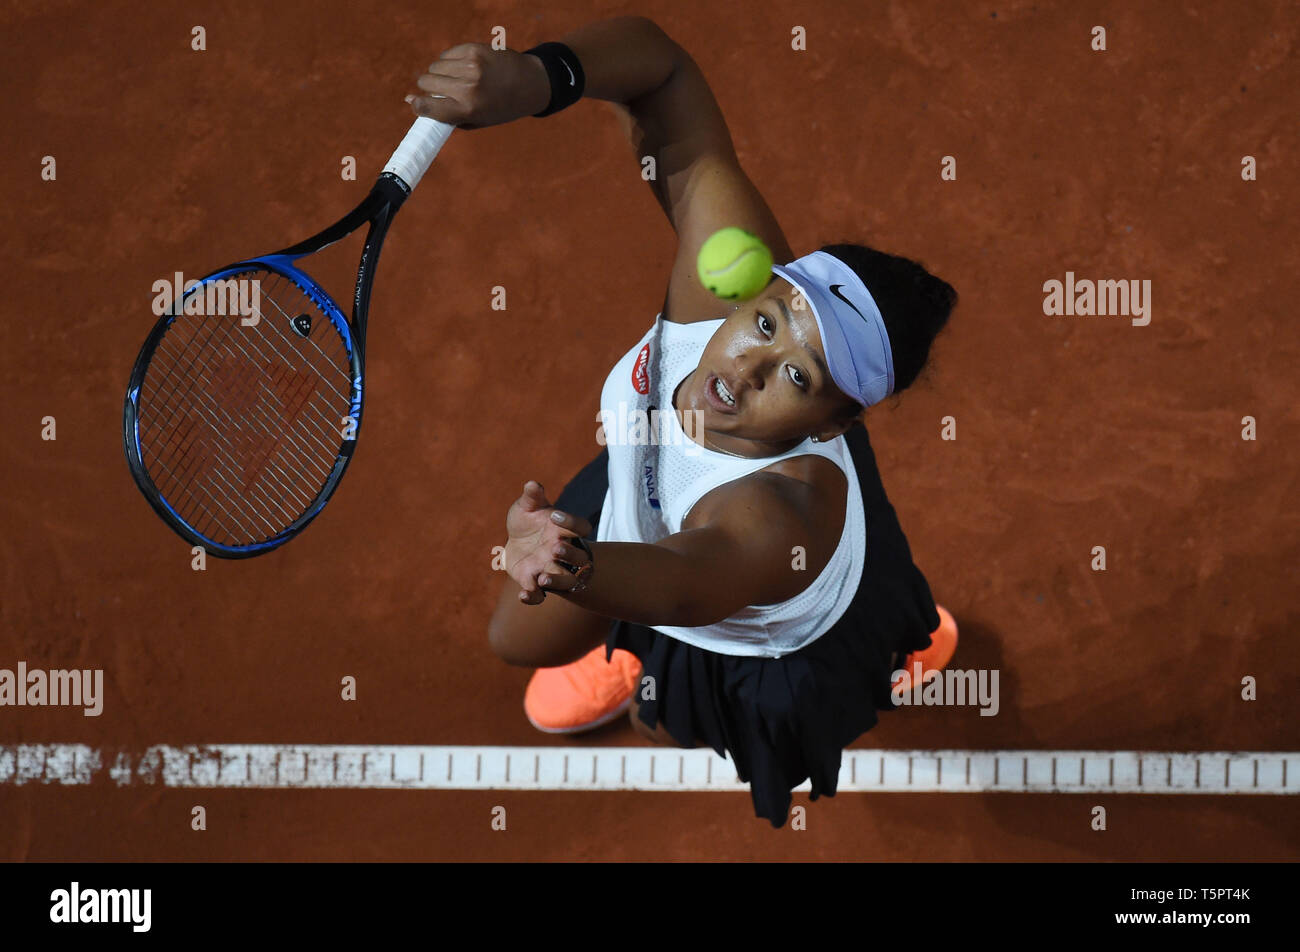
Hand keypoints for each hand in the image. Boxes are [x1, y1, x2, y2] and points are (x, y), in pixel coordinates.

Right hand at [406, 43, 549, 129]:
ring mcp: (470, 66)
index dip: (417, 104)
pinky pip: (447, 54)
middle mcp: (467, 88)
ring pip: (434, 66)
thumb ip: (443, 114)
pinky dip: (451, 61)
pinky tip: (465, 68)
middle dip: (429, 87)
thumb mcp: (474, 120)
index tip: (417, 103)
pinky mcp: (474, 49)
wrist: (530, 84)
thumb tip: (408, 98)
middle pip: (426, 82)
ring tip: (458, 80)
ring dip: (440, 73)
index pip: (426, 106)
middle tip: (444, 91)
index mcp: (467, 110)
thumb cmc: (498, 107)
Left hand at [504, 481, 593, 604]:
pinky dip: (533, 597)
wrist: (515, 541)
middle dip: (570, 555)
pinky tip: (523, 595)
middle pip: (579, 558)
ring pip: (565, 580)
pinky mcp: (534, 582)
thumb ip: (532, 496)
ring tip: (543, 578)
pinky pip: (539, 595)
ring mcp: (550, 568)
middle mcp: (562, 551)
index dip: (572, 523)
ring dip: (557, 580)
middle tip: (556, 548)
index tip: (555, 516)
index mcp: (564, 530)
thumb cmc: (528, 520)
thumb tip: (532, 484)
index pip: (581, 528)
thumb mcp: (527, 506)